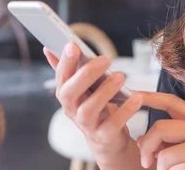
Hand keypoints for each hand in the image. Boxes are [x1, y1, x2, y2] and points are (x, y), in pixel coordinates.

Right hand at [44, 43, 143, 159]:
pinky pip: (113, 124)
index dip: (66, 61)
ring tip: (120, 76)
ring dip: (105, 92)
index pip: (61, 76)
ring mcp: (86, 125)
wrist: (106, 138)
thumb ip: (67, 69)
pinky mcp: (104, 136)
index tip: (73, 45)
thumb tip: (48, 48)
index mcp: (65, 93)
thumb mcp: (80, 87)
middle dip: (86, 74)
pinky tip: (136, 97)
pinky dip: (125, 110)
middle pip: (70, 93)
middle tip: (104, 59)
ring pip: (89, 109)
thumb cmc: (94, 106)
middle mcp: (72, 109)